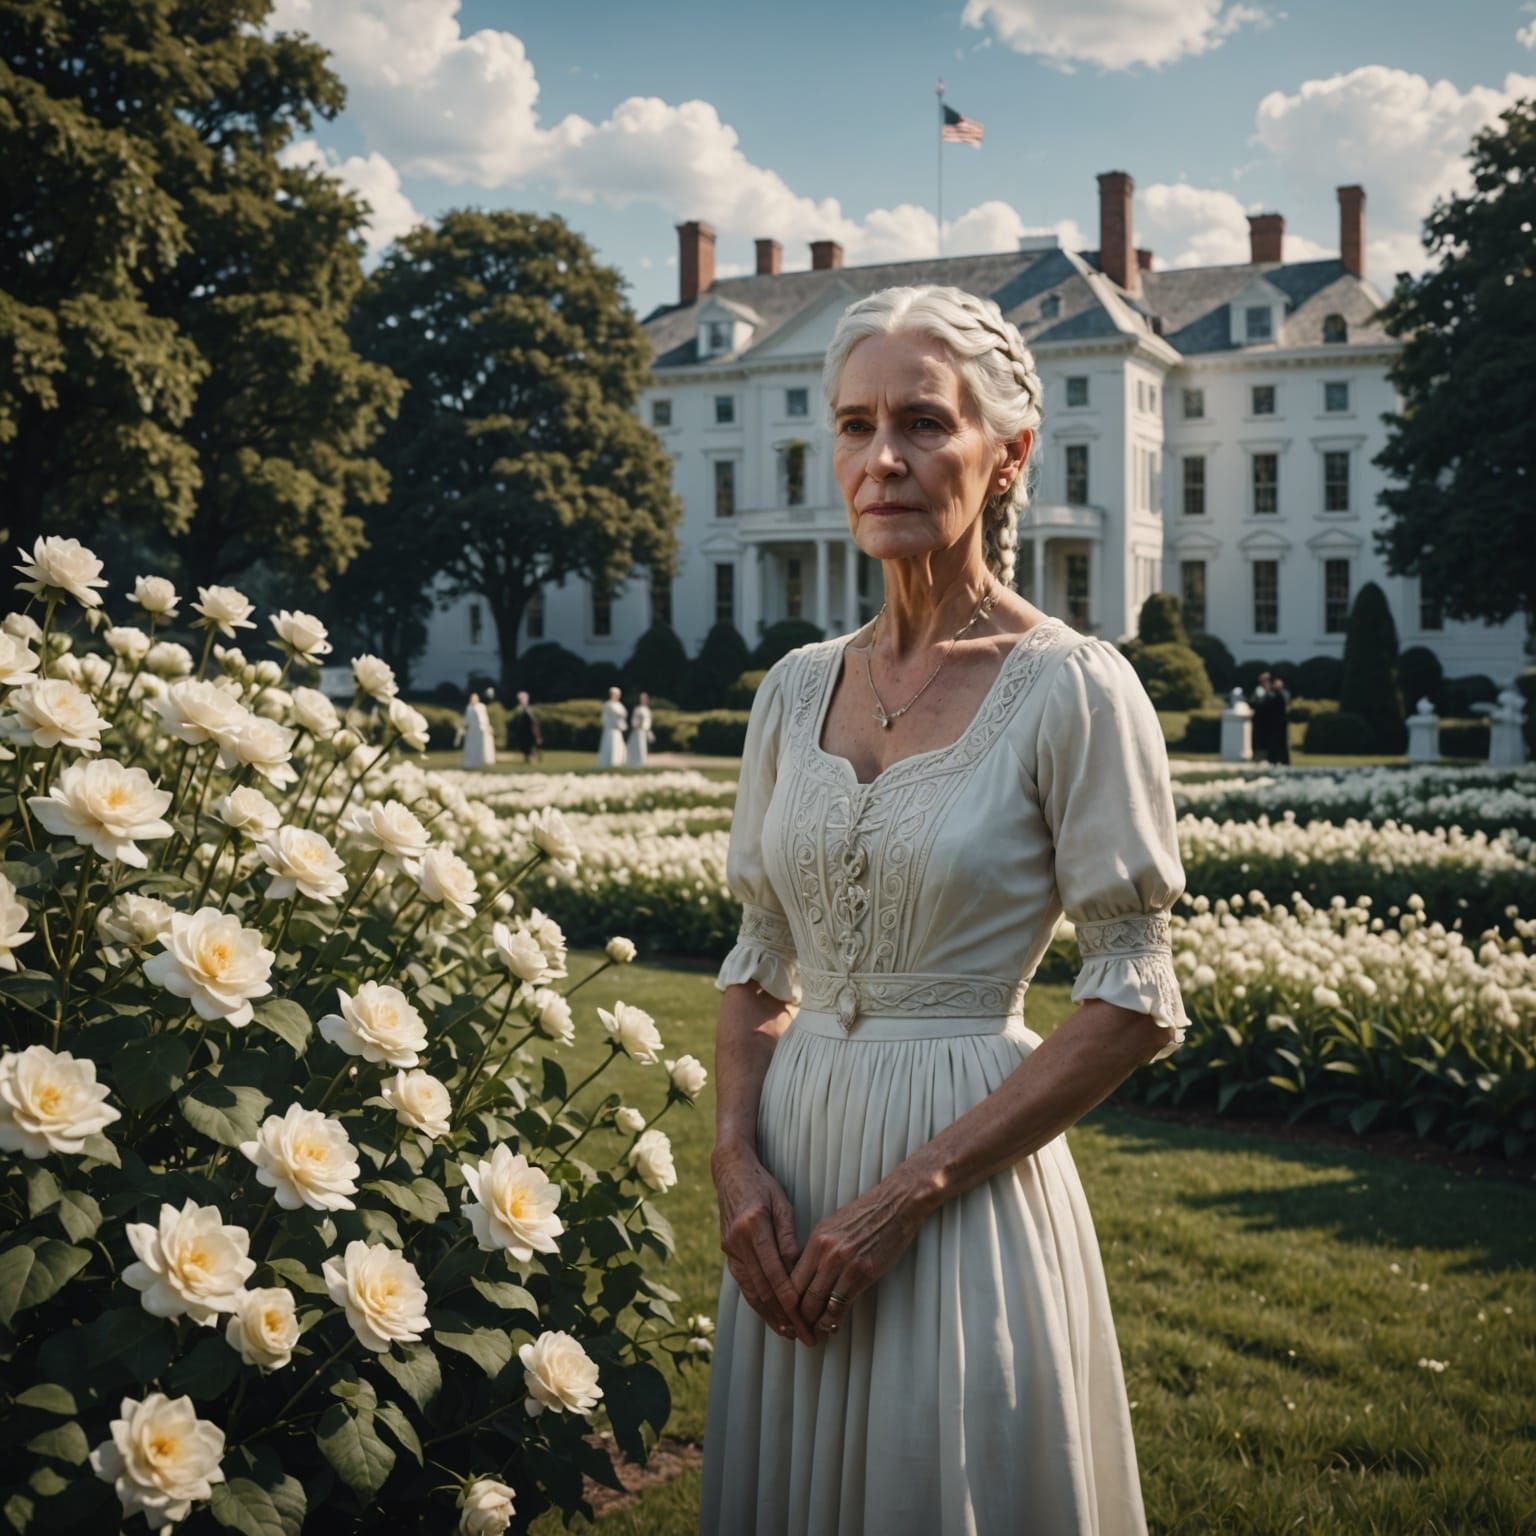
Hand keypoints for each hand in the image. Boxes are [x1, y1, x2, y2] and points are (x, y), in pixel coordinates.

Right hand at [710, 1143, 814, 1345]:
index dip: (789, 1300)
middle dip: (783, 1316)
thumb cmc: (762, 1184)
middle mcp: (738, 1241)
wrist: (730, 1171)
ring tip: (789, 1332)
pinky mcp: (727, 1251)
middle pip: (762, 1289)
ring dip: (769, 1315)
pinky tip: (771, 1314)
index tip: (805, 1319)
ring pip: (750, 1290)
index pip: (774, 1272)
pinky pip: (743, 1283)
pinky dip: (757, 1302)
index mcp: (753, 1226)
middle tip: (803, 1335)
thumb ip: (789, 1237)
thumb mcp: (782, 1204)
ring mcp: (729, 1248)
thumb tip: (797, 1269)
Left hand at [788, 1176, 924, 1342]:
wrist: (896, 1204)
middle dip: (796, 1318)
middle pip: (799, 1294)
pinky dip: (834, 1319)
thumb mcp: (833, 1227)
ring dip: (814, 1324)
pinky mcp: (863, 1273)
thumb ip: (817, 1251)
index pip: (790, 1277)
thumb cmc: (867, 1215)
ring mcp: (844, 1263)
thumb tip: (806, 1277)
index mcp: (816, 1240)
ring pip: (817, 1303)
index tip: (786, 1313)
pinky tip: (833, 1325)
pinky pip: (841, 1304)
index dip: (785, 1301)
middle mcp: (825, 1252)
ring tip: (814, 1334)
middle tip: (797, 1331)